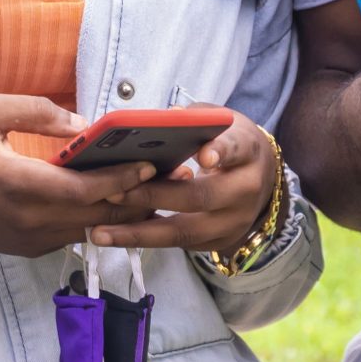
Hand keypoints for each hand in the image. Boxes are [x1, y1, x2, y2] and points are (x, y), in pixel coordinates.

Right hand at [0, 96, 156, 266]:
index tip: (154, 161)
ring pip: (92, 228)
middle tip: (174, 177)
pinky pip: (74, 233)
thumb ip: (35, 111)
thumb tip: (83, 123)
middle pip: (100, 215)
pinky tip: (117, 198)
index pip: (88, 190)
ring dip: (123, 210)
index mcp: (20, 185)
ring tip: (157, 188)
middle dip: (139, 196)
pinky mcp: (29, 248)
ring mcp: (31, 240)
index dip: (125, 178)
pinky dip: (98, 217)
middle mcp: (31, 220)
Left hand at [85, 113, 278, 255]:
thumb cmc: (228, 142)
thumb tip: (156, 121)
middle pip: (200, 197)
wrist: (261, 178)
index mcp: (248, 152)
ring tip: (99, 232)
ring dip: (138, 233)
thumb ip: (192, 119)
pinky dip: (144, 239)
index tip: (204, 156)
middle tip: (113, 192)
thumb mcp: (219, 121)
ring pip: (184, 231)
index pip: (235, 149)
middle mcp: (244, 191)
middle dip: (154, 196)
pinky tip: (112, 236)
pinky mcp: (216, 242)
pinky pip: (177, 243)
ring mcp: (232, 222)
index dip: (221, 152)